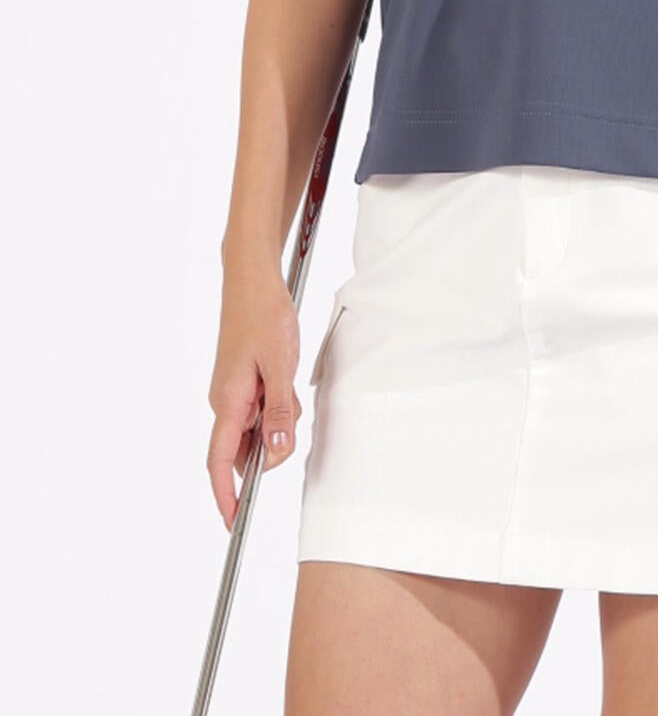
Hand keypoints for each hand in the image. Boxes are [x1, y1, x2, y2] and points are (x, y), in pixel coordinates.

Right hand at [206, 268, 301, 529]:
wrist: (252, 279)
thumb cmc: (263, 315)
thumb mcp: (281, 366)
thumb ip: (280, 411)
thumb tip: (276, 453)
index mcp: (228, 402)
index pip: (220, 462)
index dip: (225, 496)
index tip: (233, 525)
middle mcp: (225, 401)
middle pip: (246, 448)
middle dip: (271, 446)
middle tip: (290, 417)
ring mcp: (234, 391)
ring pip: (258, 427)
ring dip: (277, 421)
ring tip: (288, 383)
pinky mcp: (244, 380)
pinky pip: (262, 408)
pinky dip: (278, 406)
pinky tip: (287, 379)